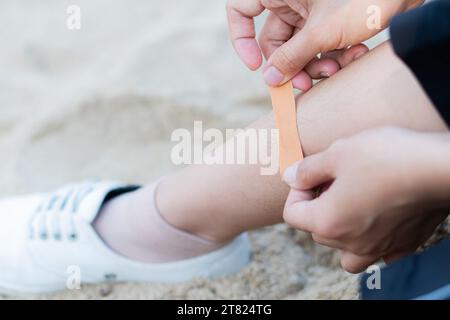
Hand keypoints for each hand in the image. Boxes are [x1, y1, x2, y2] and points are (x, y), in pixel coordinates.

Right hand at [226, 0, 422, 89]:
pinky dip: (332, 55)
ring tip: (336, 71)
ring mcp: (310, 9)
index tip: (255, 66)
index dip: (241, 40)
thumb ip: (290, 58)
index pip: (240, 11)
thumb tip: (268, 80)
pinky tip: (354, 55)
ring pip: (298, 47)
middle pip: (274, 40)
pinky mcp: (328, 19)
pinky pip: (318, 44)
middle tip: (304, 85)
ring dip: (315, 65)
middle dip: (291, 65)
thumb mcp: (322, 32)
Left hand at [282, 127, 449, 272]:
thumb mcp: (338, 153)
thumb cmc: (387, 158)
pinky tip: (378, 217)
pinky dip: (371, 239)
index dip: (296, 191)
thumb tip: (290, 177)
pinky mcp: (403, 245)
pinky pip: (378, 252)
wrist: (440, 168)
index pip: (293, 215)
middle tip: (333, 180)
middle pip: (316, 231)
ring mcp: (378, 247)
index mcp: (328, 222)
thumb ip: (307, 170)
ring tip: (350, 205)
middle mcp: (350, 242)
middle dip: (318, 205)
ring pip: (344, 252)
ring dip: (340, 231)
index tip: (312, 175)